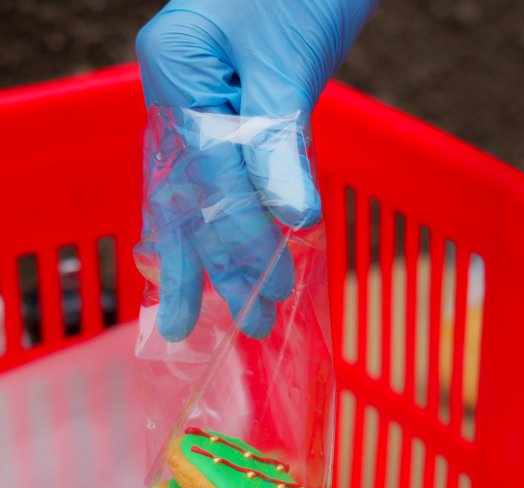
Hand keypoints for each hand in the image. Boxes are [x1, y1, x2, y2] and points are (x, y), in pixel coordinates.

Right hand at [136, 0, 375, 339]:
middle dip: (199, 265)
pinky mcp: (224, 111)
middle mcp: (171, 91)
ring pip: (192, 195)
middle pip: (181, 196)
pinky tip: (223, 262)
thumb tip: (291, 216)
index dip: (242, 235)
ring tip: (222, 312)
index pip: (207, 176)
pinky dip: (225, 223)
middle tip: (204, 329)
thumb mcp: (286, 60)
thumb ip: (279, 139)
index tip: (273, 283)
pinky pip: (217, 180)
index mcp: (173, 70)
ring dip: (210, 256)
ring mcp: (192, 102)